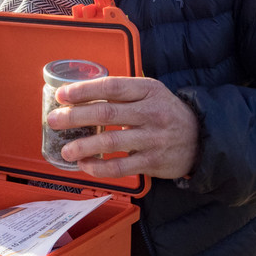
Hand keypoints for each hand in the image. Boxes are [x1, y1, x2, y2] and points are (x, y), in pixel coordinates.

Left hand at [46, 77, 198, 181]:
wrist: (201, 138)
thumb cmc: (166, 113)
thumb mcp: (150, 93)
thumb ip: (122, 93)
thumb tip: (79, 96)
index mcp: (148, 90)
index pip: (111, 87)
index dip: (84, 90)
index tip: (62, 95)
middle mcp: (151, 112)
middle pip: (107, 113)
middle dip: (75, 117)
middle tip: (54, 121)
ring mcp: (152, 138)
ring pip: (111, 142)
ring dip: (83, 146)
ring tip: (65, 149)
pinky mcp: (153, 161)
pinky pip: (121, 167)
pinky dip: (99, 168)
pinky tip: (84, 165)